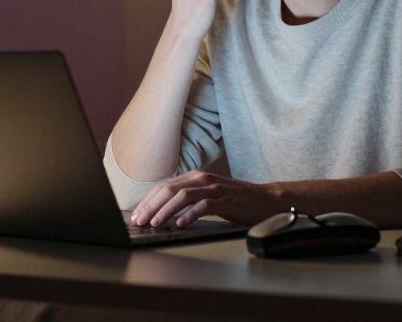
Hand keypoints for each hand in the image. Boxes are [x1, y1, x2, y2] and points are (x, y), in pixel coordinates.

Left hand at [130, 171, 284, 227]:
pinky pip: (205, 206)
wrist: (264, 200)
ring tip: (156, 223)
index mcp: (194, 177)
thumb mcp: (206, 196)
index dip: (148, 200)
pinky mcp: (226, 200)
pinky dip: (190, 215)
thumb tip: (160, 212)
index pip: (164, 186)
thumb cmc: (234, 200)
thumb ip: (187, 199)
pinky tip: (181, 224)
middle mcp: (202, 179)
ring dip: (166, 210)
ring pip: (183, 196)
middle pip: (169, 189)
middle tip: (140, 220)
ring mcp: (215, 188)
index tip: (136, 214)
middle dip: (151, 206)